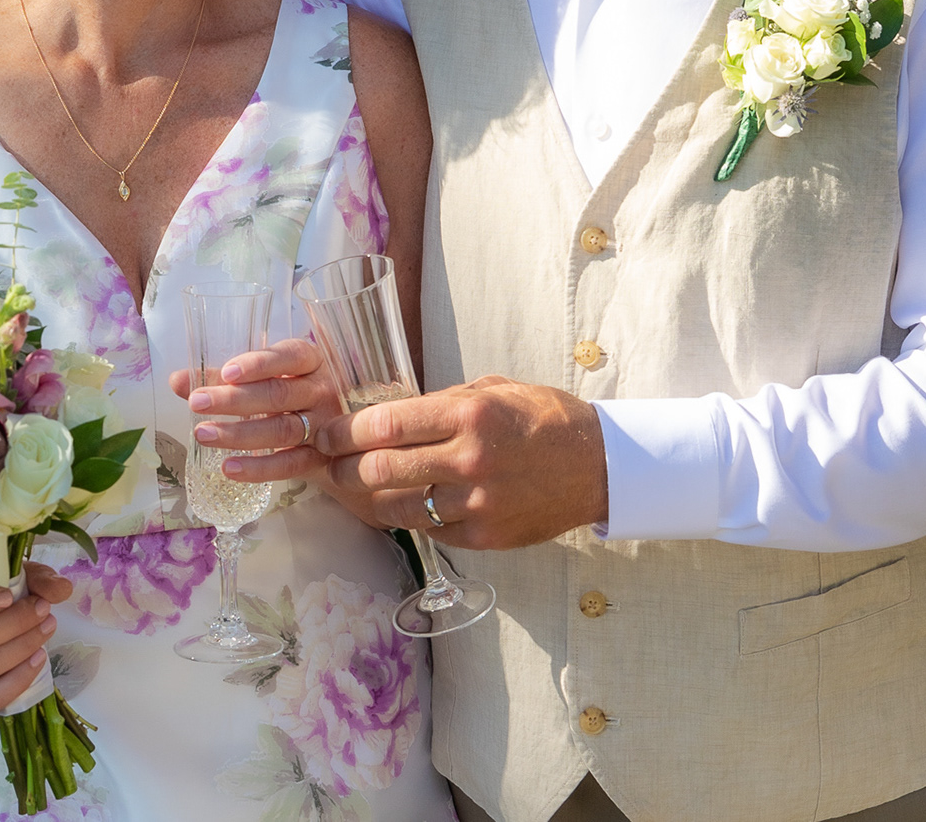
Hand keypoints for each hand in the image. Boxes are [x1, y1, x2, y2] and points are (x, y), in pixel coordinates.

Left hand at [166, 337, 342, 483]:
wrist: (339, 433)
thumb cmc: (292, 392)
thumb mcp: (267, 377)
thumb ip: (224, 378)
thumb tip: (178, 381)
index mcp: (310, 361)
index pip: (289, 356)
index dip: (258, 364)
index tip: (227, 372)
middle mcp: (320, 391)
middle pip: (278, 394)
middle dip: (235, 399)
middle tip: (197, 402)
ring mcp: (324, 426)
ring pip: (281, 430)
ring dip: (239, 434)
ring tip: (202, 433)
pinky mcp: (319, 458)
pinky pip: (288, 465)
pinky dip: (258, 468)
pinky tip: (229, 467)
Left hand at [315, 376, 608, 549]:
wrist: (599, 466)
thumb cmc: (545, 419)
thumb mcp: (495, 390)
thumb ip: (444, 401)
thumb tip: (393, 411)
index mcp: (469, 415)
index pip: (387, 424)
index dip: (345, 431)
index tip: (326, 434)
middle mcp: (469, 459)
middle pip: (381, 469)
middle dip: (344, 467)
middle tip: (331, 463)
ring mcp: (476, 503)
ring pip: (397, 506)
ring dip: (369, 498)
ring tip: (357, 488)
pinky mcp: (485, 536)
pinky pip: (428, 529)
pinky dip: (410, 517)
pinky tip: (400, 506)